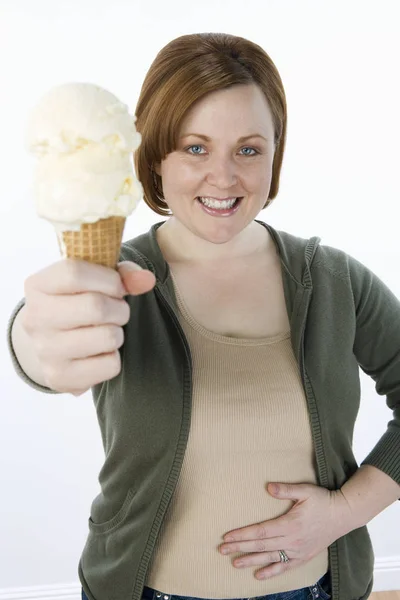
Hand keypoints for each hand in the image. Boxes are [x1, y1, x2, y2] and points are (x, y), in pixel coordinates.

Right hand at [21, 259, 155, 394]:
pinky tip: (99, 353)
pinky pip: (110, 365)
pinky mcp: (60, 377)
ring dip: (117, 333)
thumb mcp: (93, 281)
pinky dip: (113, 358)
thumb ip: (122, 274)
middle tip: (117, 312)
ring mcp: (45, 350)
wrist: (50, 344)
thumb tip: (147, 279)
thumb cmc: (77, 303)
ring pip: (107, 337)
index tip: (116, 287)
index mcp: (38, 286)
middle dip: (119, 308)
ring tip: (106, 331)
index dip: (108, 279)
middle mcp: (34, 318)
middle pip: (96, 306)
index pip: (75, 273)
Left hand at [219, 482, 351, 579]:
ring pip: (270, 559)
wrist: (343, 515)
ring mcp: (298, 551)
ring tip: (234, 563)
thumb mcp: (305, 490)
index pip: (261, 532)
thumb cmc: (323, 500)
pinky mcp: (304, 557)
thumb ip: (286, 490)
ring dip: (251, 561)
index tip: (227, 536)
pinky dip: (271, 572)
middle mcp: (292, 541)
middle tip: (222, 549)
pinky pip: (285, 567)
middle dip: (240, 548)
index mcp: (290, 524)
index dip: (243, 535)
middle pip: (261, 546)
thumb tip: (268, 487)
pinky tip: (259, 576)